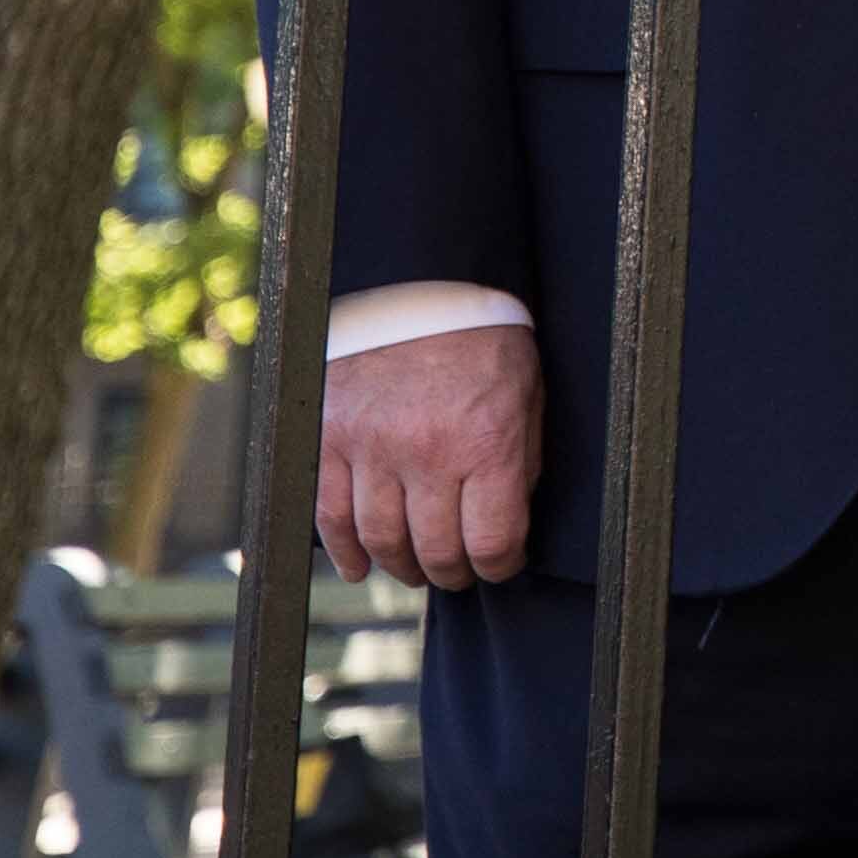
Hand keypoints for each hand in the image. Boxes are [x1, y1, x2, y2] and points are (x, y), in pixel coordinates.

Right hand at [321, 324, 546, 590]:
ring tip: (414, 566)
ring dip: (400, 565)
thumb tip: (508, 526)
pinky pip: (330, 515)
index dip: (499, 566)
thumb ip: (519, 463)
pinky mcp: (329, 437)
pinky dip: (345, 551)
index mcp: (486, 441)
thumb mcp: (527, 396)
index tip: (498, 566)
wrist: (420, 285)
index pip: (492, 541)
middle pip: (435, 550)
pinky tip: (361, 565)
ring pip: (381, 540)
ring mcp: (372, 446)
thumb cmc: (483, 342)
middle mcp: (427, 450)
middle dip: (451, 572)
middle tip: (456, 572)